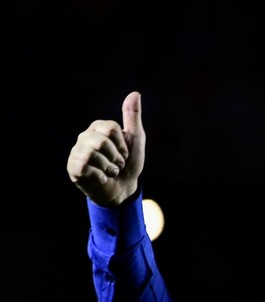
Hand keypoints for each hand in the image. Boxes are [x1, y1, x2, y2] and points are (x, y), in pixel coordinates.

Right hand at [67, 90, 145, 206]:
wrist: (124, 189)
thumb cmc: (129, 164)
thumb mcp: (135, 140)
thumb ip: (133, 117)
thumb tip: (135, 93)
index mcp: (98, 128)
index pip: (111, 128)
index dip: (122, 144)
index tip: (124, 153)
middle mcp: (84, 137)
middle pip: (101, 141)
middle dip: (116, 157)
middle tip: (117, 164)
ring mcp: (76, 152)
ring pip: (93, 154)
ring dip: (109, 168)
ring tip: (110, 171)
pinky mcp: (73, 168)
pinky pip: (86, 167)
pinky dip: (100, 176)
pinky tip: (101, 178)